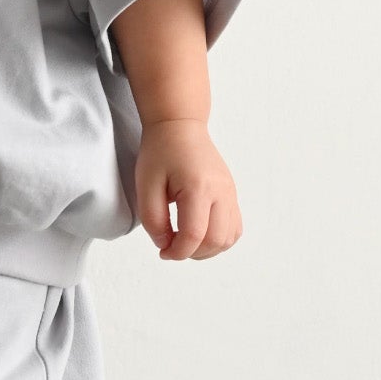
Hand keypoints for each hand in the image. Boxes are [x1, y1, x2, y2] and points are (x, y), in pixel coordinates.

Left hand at [135, 118, 242, 259]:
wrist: (180, 126)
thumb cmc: (161, 151)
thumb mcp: (146, 185)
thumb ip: (153, 219)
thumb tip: (165, 245)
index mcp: (198, 187)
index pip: (194, 235)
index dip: (177, 252)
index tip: (163, 251)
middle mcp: (221, 191)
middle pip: (216, 241)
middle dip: (192, 253)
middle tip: (171, 247)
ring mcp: (231, 193)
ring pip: (229, 238)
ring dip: (207, 250)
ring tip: (185, 242)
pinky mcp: (232, 194)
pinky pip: (234, 228)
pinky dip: (219, 239)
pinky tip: (199, 235)